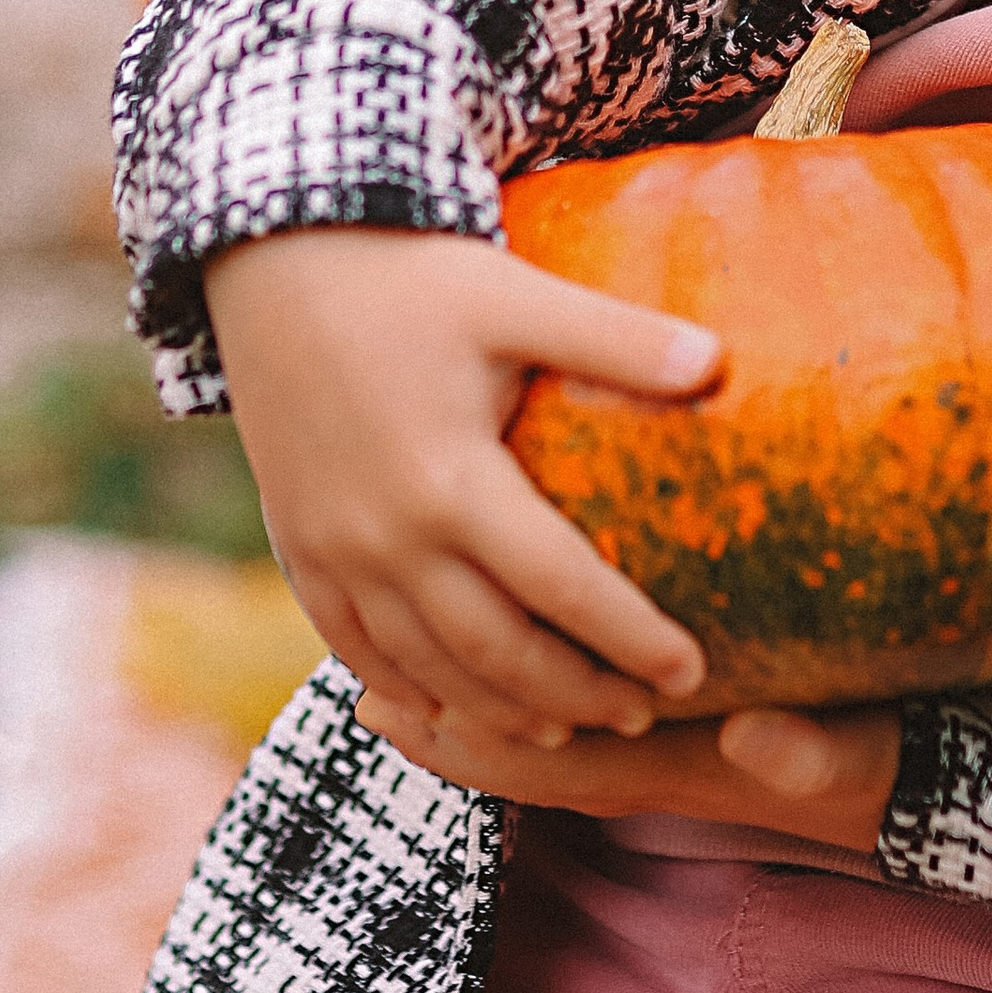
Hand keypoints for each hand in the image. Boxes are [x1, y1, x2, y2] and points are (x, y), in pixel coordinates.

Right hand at [207, 226, 722, 752]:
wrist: (273, 266)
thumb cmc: (411, 276)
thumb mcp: (517, 296)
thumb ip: (615, 338)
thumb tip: (718, 361)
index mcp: (454, 481)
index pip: (561, 587)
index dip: (630, 638)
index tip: (691, 673)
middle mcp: (390, 538)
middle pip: (497, 652)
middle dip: (576, 694)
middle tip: (644, 715)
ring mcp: (336, 554)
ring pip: (427, 666)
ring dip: (501, 709)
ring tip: (569, 726)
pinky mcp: (298, 550)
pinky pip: (353, 648)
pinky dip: (409, 689)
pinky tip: (451, 709)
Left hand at [354, 686, 900, 851]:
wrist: (894, 780)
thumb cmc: (865, 753)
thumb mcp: (844, 751)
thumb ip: (802, 751)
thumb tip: (756, 742)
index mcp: (656, 771)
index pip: (537, 761)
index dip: (462, 738)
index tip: (393, 700)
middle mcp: (630, 771)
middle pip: (508, 757)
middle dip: (435, 725)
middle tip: (356, 684)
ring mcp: (639, 758)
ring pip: (524, 745)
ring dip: (460, 713)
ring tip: (391, 671)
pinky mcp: (657, 735)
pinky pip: (559, 726)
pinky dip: (507, 699)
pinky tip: (484, 657)